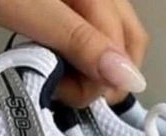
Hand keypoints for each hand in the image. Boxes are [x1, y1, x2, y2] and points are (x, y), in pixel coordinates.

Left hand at [0, 0, 148, 106]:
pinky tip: (55, 64)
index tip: (68, 95)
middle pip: (126, 43)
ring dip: (89, 72)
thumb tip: (129, 79)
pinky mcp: (68, 8)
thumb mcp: (36, 12)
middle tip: (63, 90)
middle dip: (102, 77)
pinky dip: (76, 60)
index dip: (104, 80)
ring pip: (109, 44)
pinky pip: (89, 39)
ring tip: (55, 77)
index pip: (124, 47)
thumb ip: (82, 43)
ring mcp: (85, 0)